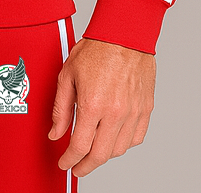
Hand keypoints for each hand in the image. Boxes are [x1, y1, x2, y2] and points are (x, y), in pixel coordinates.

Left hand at [48, 36, 155, 176]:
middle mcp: (115, 112)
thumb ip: (60, 108)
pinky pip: (136, 138)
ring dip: (104, 155)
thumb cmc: (96, 48)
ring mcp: (133, 112)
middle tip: (77, 166)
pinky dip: (123, 144)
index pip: (80, 146)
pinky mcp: (146, 108)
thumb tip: (55, 133)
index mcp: (93, 103)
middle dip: (85, 166)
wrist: (124, 33)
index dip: (69, 160)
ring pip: (119, 150)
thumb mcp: (68, 75)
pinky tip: (113, 138)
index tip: (64, 163)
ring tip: (93, 150)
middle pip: (100, 155)